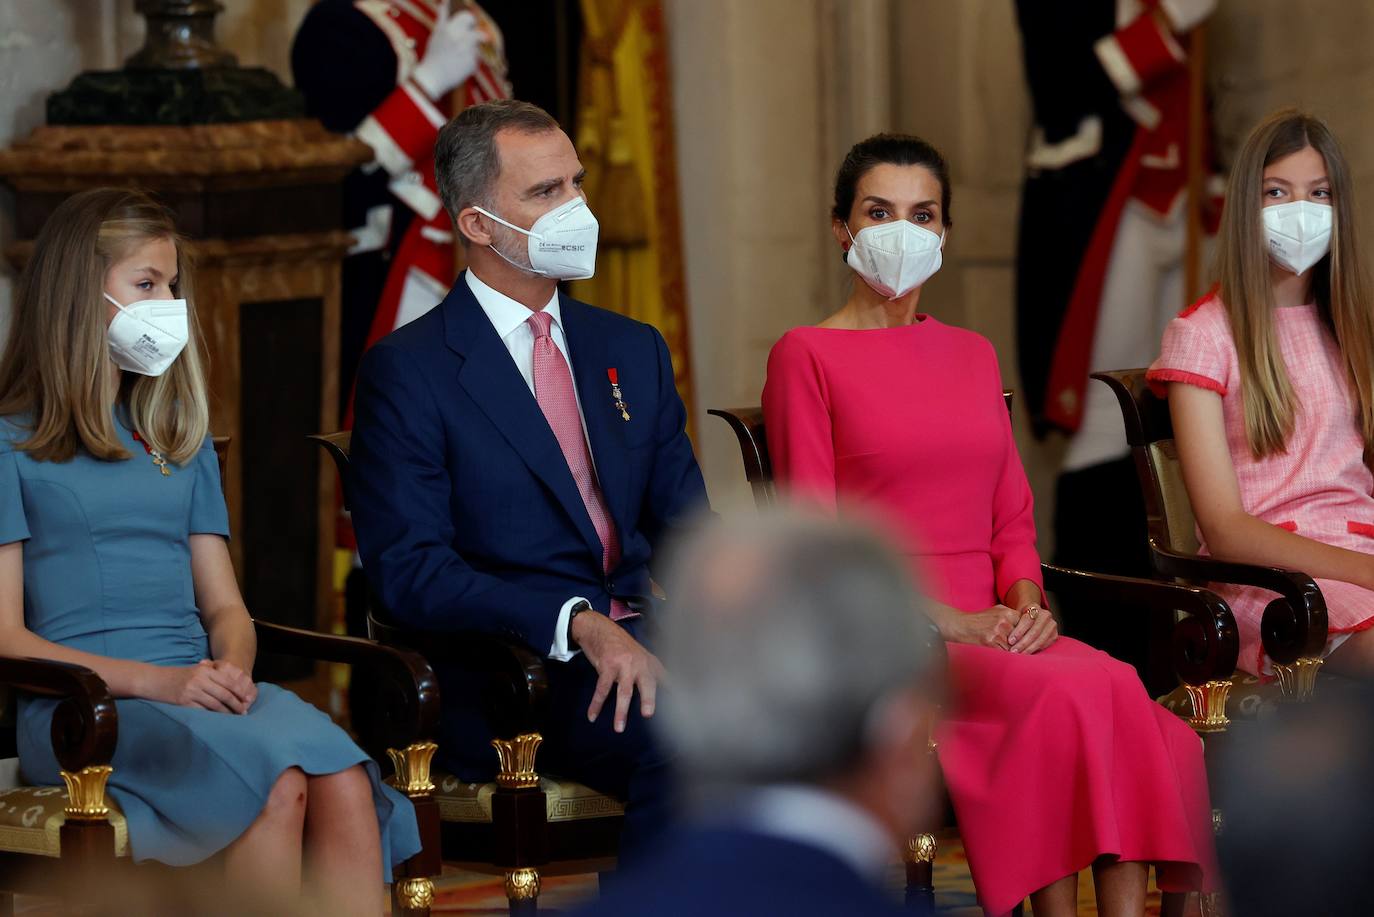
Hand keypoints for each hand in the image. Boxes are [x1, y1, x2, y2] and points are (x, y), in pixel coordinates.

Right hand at [150, 660, 255, 712]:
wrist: (153, 680)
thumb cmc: (176, 676)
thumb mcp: (195, 669)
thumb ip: (212, 673)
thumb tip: (233, 683)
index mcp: (205, 671)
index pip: (228, 682)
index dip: (240, 692)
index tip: (247, 700)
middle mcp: (199, 680)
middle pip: (224, 694)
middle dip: (236, 704)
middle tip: (244, 712)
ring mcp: (191, 692)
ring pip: (215, 704)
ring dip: (226, 713)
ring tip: (234, 718)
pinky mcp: (183, 703)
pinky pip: (202, 711)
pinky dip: (211, 716)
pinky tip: (218, 720)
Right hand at [411, 9, 481, 99]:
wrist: (432, 77)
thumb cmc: (433, 55)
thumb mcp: (436, 34)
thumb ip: (443, 18)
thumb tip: (445, 2)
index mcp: (450, 28)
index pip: (469, 17)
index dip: (471, 21)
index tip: (470, 25)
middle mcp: (460, 38)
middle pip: (479, 34)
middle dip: (477, 37)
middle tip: (468, 43)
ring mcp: (467, 51)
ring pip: (477, 48)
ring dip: (471, 51)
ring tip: (458, 57)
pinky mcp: (472, 63)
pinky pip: (475, 60)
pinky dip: (469, 63)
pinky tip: (458, 66)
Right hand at [570, 610, 665, 733]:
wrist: (599, 629)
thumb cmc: (620, 645)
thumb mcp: (639, 654)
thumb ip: (648, 670)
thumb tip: (663, 687)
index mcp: (649, 661)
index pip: (664, 677)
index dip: (673, 689)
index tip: (681, 703)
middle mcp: (639, 662)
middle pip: (647, 684)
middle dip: (649, 699)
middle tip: (648, 715)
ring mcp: (623, 664)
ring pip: (624, 691)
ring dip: (621, 711)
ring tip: (619, 728)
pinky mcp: (607, 666)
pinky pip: (602, 689)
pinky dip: (596, 704)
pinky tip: (592, 715)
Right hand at [943, 605, 1021, 650]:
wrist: (961, 626)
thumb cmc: (980, 620)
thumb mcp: (996, 611)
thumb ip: (1012, 615)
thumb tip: (1028, 624)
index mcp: (1006, 612)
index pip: (1025, 625)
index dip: (1025, 634)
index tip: (1025, 639)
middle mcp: (1003, 621)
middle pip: (1021, 636)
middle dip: (1020, 644)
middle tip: (1020, 649)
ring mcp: (997, 631)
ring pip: (1014, 646)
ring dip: (1014, 651)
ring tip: (1012, 653)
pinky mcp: (990, 642)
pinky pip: (1005, 652)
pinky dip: (1006, 656)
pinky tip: (1003, 656)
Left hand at [1006, 602, 1058, 654]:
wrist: (1030, 619)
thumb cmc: (1018, 619)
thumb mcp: (1013, 616)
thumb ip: (1010, 623)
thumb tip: (1001, 634)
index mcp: (1034, 607)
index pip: (1027, 620)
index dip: (1019, 631)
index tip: (1010, 641)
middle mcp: (1045, 614)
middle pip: (1035, 631)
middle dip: (1023, 643)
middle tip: (1013, 651)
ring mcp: (1052, 625)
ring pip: (1041, 639)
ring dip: (1029, 648)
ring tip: (1019, 654)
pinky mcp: (1054, 635)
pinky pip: (1045, 644)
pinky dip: (1036, 650)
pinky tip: (1027, 654)